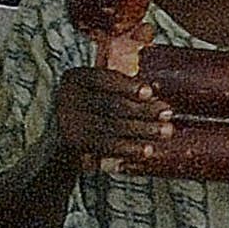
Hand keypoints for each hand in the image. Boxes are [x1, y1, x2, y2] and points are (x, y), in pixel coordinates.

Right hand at [51, 61, 178, 174]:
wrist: (61, 143)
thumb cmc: (90, 113)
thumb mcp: (97, 94)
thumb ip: (119, 90)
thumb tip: (156, 97)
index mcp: (74, 79)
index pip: (102, 79)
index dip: (127, 86)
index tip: (150, 92)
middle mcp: (67, 98)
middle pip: (111, 104)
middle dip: (143, 110)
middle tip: (167, 113)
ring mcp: (68, 122)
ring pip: (111, 126)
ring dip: (142, 130)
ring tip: (164, 131)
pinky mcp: (74, 144)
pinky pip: (106, 146)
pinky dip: (129, 148)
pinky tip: (146, 149)